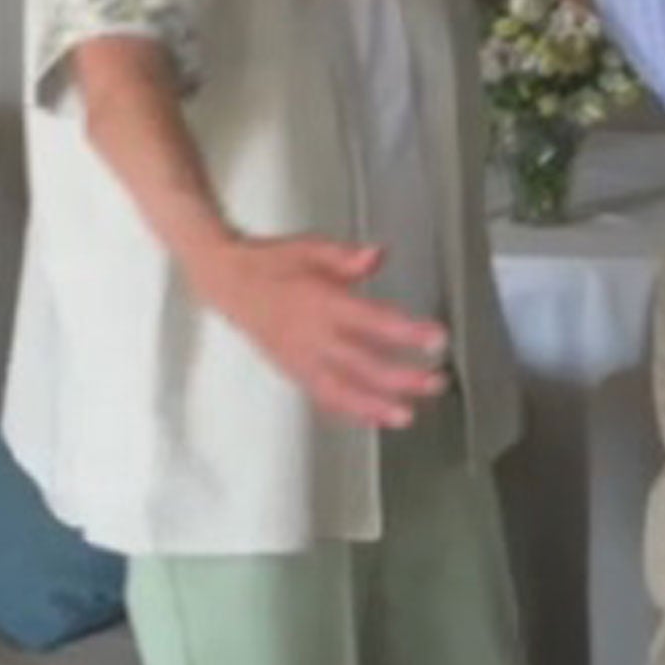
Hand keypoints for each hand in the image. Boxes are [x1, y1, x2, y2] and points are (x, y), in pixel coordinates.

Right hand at [189, 232, 450, 429]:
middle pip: (362, 364)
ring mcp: (301, 359)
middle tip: (437, 381)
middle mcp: (311, 336)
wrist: (226, 282)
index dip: (407, 332)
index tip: (437, 339)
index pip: (371, 321)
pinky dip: (351, 411)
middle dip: (402, 377)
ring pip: (342, 391)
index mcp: (320, 302)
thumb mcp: (310, 247)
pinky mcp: (293, 372)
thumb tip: (378, 255)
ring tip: (408, 414)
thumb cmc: (272, 263)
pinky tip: (375, 417)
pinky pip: (324, 398)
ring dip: (377, 405)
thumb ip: (346, 256)